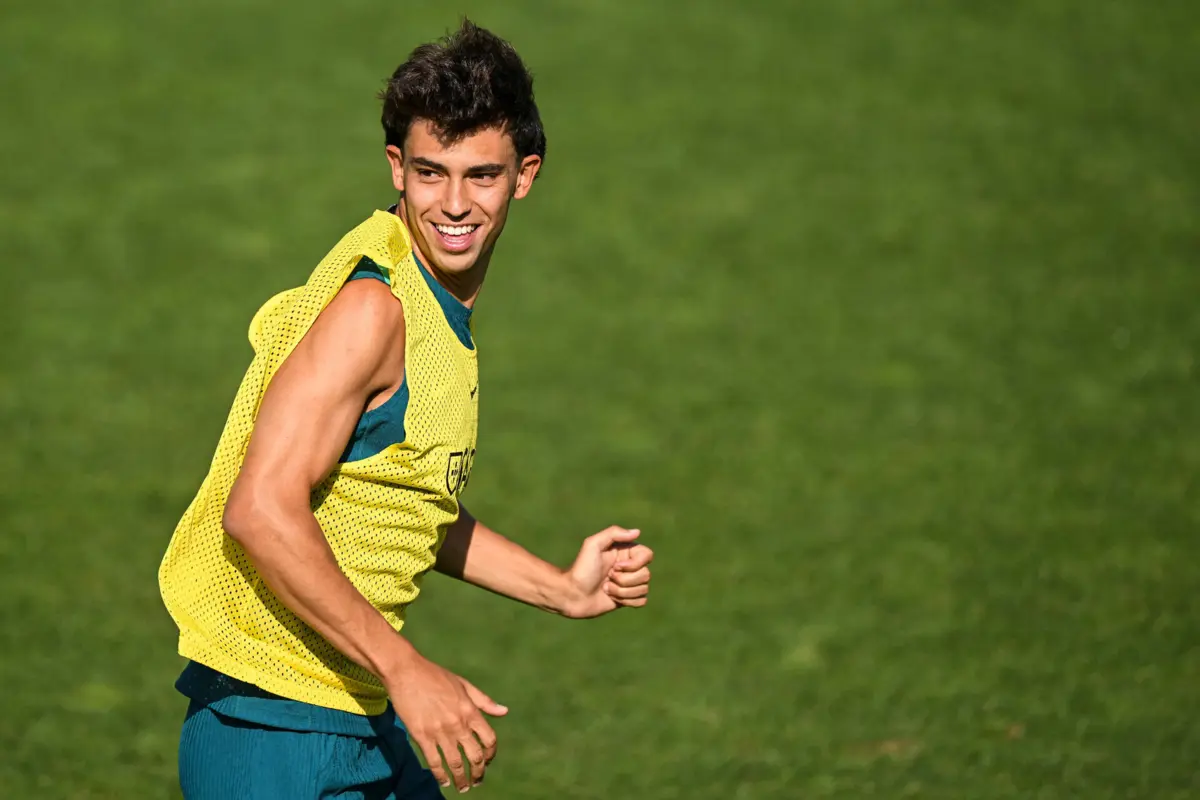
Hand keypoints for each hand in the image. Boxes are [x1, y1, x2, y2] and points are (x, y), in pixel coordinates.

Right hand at [384, 652, 506, 792]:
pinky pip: (434, 762)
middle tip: (477, 781)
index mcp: (470, 710)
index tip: (488, 761)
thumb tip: (504, 711)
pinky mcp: (421, 736)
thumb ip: (484, 701)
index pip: (489, 739)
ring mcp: (439, 731)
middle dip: (478, 772)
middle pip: (475, 756)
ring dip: (461, 779)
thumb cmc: (435, 676)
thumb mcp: (464, 685)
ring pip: (455, 763)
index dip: (491, 754)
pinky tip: (444, 781)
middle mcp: (458, 723)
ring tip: (463, 787)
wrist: (406, 672)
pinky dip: (441, 775)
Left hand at [561, 526, 653, 618]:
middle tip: (607, 578)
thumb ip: (614, 533)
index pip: (647, 555)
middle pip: (646, 574)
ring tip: (605, 588)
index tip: (616, 566)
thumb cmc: (581, 569)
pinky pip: (641, 600)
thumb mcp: (593, 544)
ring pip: (643, 588)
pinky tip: (611, 598)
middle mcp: (629, 567)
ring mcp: (628, 583)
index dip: (635, 564)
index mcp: (624, 552)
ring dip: (622, 591)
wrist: (571, 595)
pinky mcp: (627, 599)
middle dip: (624, 580)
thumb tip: (637, 532)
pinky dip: (626, 601)